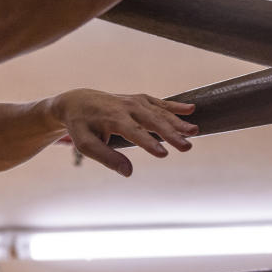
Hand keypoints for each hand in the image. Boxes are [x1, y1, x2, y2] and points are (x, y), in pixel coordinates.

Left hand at [53, 89, 197, 176]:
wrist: (78, 101)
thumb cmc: (82, 127)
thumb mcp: (86, 145)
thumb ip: (107, 158)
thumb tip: (129, 172)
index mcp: (113, 119)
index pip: (134, 132)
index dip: (149, 143)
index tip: (163, 154)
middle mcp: (127, 107)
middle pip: (152, 121)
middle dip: (170, 134)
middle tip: (187, 146)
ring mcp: (135, 101)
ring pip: (159, 112)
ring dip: (177, 122)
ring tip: (194, 131)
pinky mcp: (140, 99)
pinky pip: (159, 103)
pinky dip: (175, 106)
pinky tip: (191, 110)